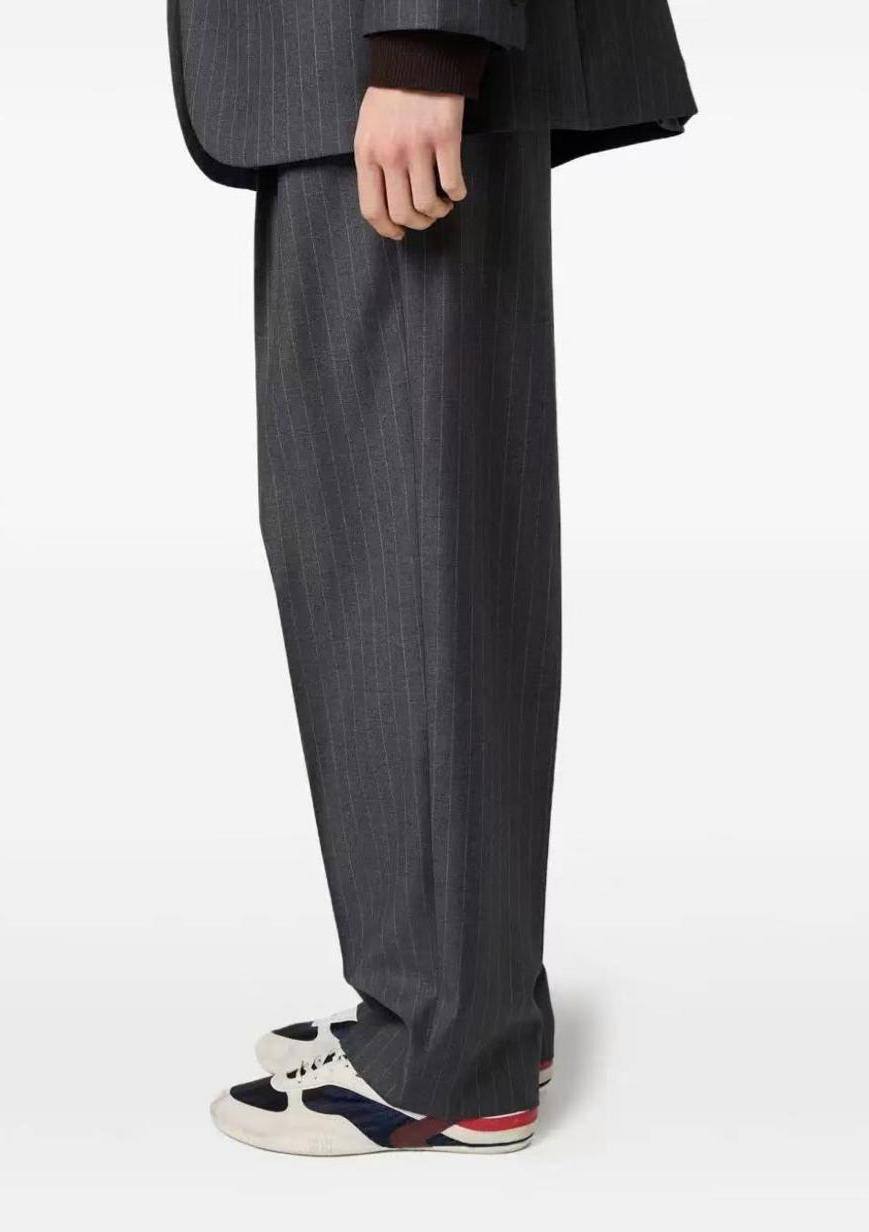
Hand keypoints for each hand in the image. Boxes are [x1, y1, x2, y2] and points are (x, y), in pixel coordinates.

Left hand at [354, 87, 467, 239]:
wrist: (418, 57)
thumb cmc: (392, 93)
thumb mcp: (368, 127)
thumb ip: (373, 161)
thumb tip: (384, 202)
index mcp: (367, 153)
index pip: (372, 209)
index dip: (387, 229)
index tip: (399, 234)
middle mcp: (390, 153)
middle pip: (403, 213)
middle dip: (418, 224)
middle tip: (427, 218)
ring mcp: (418, 146)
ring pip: (428, 204)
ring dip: (439, 212)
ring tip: (443, 204)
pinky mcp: (445, 138)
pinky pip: (453, 183)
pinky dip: (458, 193)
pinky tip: (458, 190)